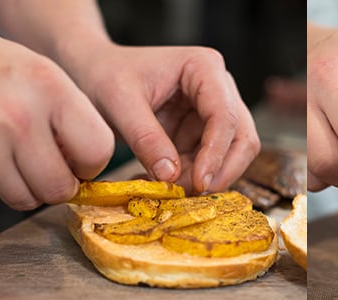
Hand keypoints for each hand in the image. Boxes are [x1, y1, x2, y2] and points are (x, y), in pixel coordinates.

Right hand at [0, 34, 112, 209]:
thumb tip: (86, 172)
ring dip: (28, 190)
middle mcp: (20, 114)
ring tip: (21, 163)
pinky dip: (0, 186)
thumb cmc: (6, 73)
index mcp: (52, 90)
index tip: (81, 161)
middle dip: (60, 185)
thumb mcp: (48, 80)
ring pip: (25, 199)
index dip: (91, 165)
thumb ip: (74, 121)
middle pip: (60, 187)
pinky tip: (0, 160)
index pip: (97, 152)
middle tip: (49, 168)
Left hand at [68, 43, 259, 194]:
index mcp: (204, 67)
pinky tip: (162, 180)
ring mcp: (214, 112)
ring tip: (167, 187)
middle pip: (242, 138)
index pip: (225, 115)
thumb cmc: (106, 74)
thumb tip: (170, 176)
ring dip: (205, 177)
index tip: (199, 182)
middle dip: (220, 170)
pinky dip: (191, 178)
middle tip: (191, 194)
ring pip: (231, 155)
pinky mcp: (203, 133)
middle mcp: (220, 89)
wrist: (96, 72)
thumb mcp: (119, 103)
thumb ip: (146, 139)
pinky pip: (209, 163)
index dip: (216, 153)